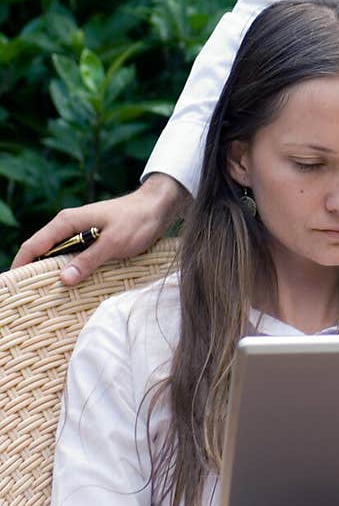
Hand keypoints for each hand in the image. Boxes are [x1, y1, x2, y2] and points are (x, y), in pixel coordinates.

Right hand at [10, 173, 186, 285]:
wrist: (158, 206)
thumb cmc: (137, 220)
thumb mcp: (114, 242)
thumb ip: (89, 259)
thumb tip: (63, 279)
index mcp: (67, 222)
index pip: (33, 245)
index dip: (19, 266)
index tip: (10, 286)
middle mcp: (68, 225)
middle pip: (40, 252)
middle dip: (30, 273)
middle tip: (25, 299)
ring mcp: (79, 232)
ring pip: (56, 256)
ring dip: (50, 274)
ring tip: (43, 298)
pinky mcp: (90, 240)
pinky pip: (70, 257)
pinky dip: (66, 270)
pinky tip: (69, 287)